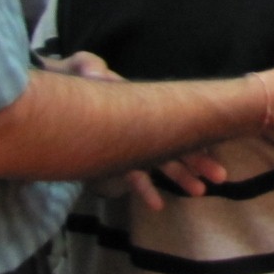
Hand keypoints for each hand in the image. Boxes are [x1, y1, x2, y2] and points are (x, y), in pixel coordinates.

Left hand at [41, 53, 226, 205]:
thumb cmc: (71, 76)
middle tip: (220, 176)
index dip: (190, 131)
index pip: (169, 117)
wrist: (53, 94)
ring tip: (200, 191)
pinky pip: (133, 177)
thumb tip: (99, 74)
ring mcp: (128, 143)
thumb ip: (87, 67)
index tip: (211, 145)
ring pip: (161, 163)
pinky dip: (145, 191)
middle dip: (198, 160)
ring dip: (180, 177)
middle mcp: (140, 124)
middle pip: (174, 143)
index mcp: (140, 103)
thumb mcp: (78, 67)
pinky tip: (158, 206)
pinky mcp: (112, 159)